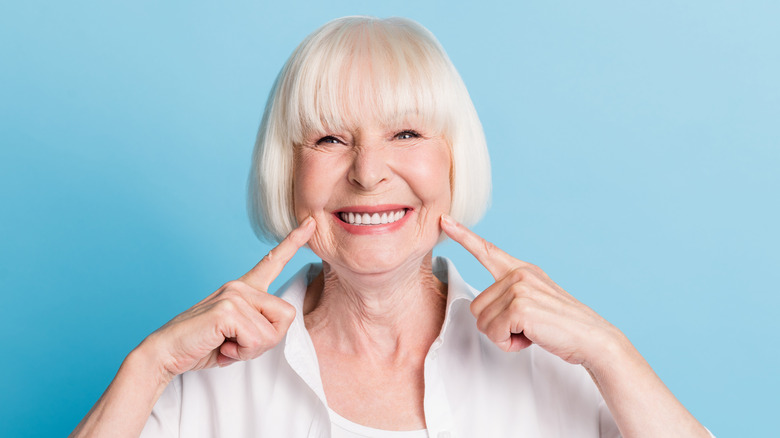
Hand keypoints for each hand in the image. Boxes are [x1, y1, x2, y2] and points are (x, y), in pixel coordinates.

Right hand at [142, 217, 315, 378]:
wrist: (166, 353)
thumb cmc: (203, 345)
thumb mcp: (239, 334)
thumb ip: (259, 326)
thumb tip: (276, 329)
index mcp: (243, 288)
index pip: (273, 260)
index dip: (294, 242)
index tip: (311, 222)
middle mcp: (240, 286)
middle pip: (287, 315)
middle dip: (268, 340)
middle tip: (238, 345)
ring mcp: (234, 294)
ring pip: (273, 331)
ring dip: (252, 349)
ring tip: (226, 345)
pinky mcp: (227, 309)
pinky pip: (257, 339)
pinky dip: (241, 352)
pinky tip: (221, 348)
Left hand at [440, 214, 624, 367]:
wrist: (593, 339)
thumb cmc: (562, 327)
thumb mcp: (535, 302)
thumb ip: (510, 296)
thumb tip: (480, 310)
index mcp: (522, 270)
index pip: (487, 250)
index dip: (463, 236)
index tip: (444, 220)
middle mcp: (519, 274)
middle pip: (476, 306)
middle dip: (497, 326)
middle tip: (527, 327)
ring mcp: (518, 288)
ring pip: (482, 322)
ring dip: (503, 336)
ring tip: (531, 331)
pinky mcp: (519, 307)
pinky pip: (493, 333)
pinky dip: (509, 344)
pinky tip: (531, 337)